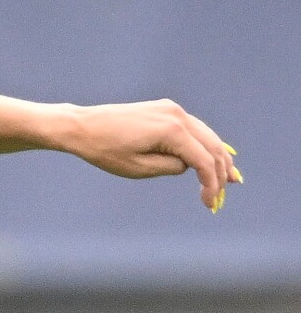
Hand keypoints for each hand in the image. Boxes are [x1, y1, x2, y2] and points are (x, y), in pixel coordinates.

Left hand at [62, 99, 242, 212]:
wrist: (81, 126)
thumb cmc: (105, 150)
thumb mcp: (139, 168)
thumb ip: (171, 167)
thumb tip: (190, 164)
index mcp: (172, 130)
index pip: (204, 161)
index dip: (211, 184)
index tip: (208, 204)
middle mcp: (177, 115)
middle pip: (212, 146)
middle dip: (221, 171)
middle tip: (225, 192)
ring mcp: (172, 109)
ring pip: (206, 135)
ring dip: (217, 156)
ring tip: (229, 177)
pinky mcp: (165, 108)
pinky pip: (193, 128)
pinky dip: (203, 143)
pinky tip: (211, 156)